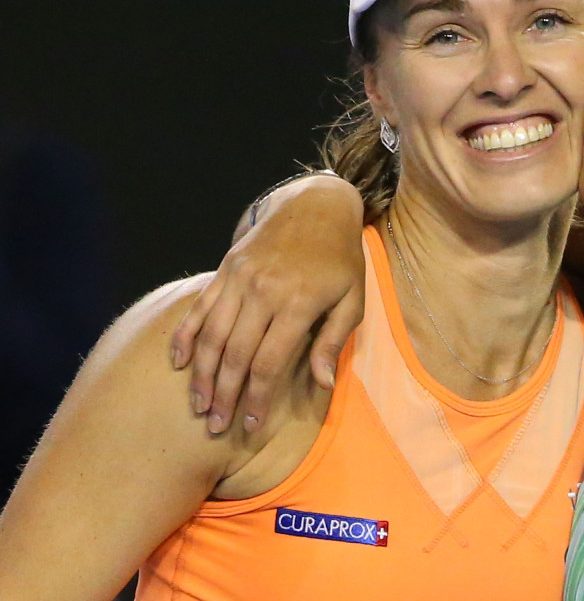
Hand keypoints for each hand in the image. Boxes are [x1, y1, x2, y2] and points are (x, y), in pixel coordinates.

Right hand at [171, 173, 365, 433]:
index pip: (268, 362)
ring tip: (199, 405)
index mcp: (297, 302)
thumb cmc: (339, 259)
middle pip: (234, 354)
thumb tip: (323, 384)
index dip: (256, 398)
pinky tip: (180, 364)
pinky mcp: (225, 269)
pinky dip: (186, 336)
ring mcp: (239, 278)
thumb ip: (333, 342)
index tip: (249, 425)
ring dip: (202, 374)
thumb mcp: (352, 299)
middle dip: (224, 395)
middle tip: (216, 426)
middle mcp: (263, 291)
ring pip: (211, 335)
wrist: (315, 207)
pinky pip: (199, 308)